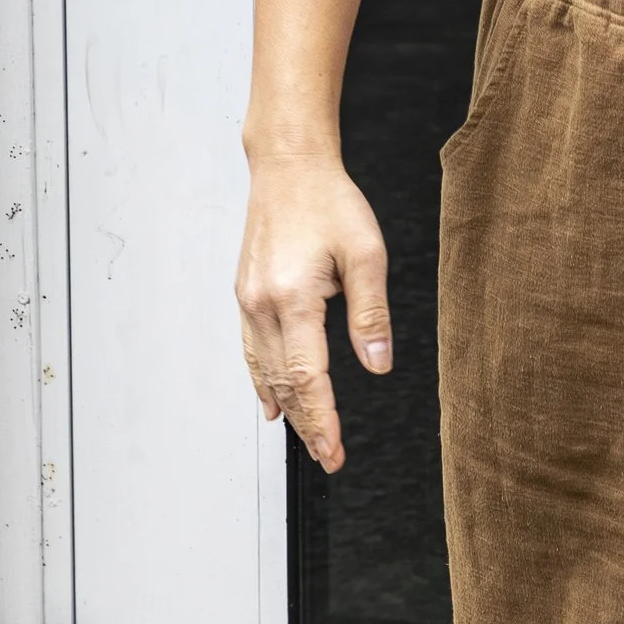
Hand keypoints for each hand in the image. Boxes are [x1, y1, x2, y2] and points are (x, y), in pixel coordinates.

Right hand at [235, 154, 391, 473]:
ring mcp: (249, 301)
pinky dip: (263, 381)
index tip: (334, 450)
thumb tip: (377, 364)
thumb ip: (370, 314)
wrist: (287, 167)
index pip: (308, 377)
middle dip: (307, 424)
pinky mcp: (246, 294)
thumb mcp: (366, 254)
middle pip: (283, 383)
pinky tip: (271, 401)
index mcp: (293, 297)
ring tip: (306, 438)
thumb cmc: (329, 202)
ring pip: (265, 371)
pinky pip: (252, 350)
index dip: (322, 419)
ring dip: (286, 408)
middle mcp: (263, 304)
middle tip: (329, 456)